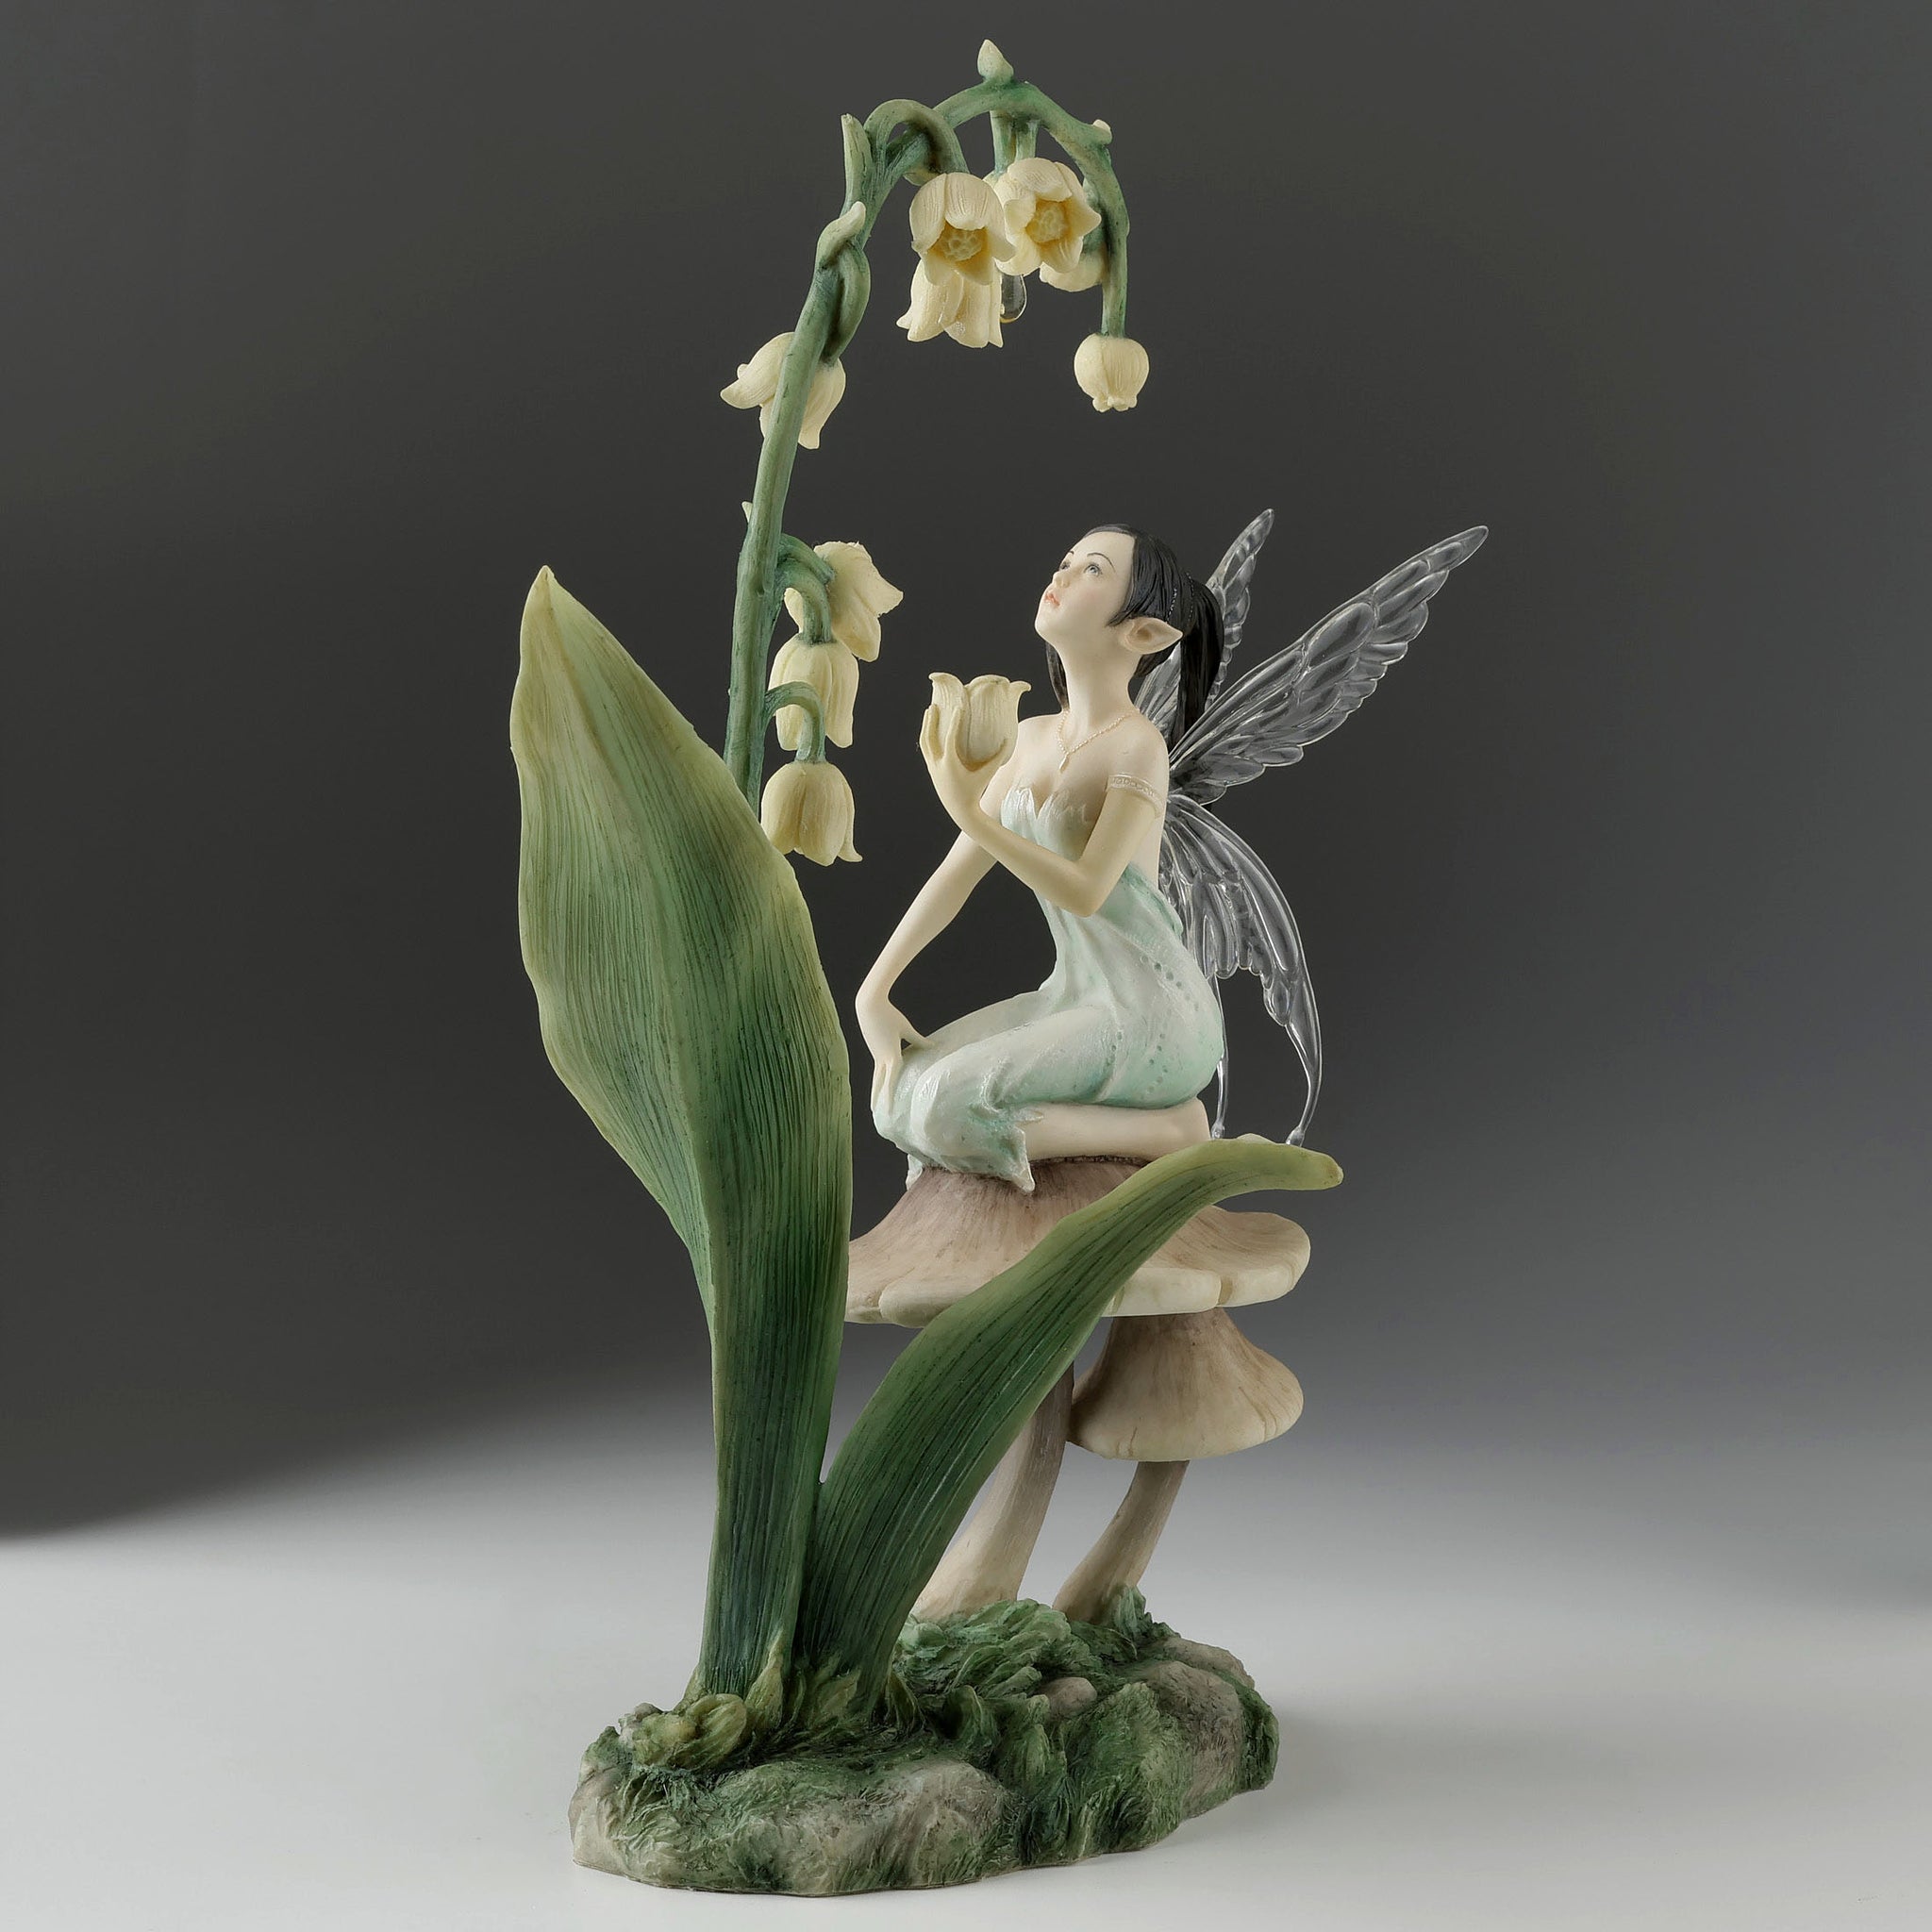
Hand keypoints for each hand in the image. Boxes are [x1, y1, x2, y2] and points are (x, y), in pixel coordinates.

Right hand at [856, 987, 927, 1107]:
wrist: (869, 1005)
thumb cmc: (890, 1015)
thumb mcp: (906, 1028)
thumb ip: (918, 1040)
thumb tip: (933, 1047)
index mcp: (891, 1055)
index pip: (891, 1080)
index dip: (890, 1097)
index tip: (889, 1109)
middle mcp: (881, 1057)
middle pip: (878, 1082)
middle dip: (876, 1098)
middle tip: (874, 1112)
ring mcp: (875, 1053)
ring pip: (876, 1075)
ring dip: (876, 1088)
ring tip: (875, 1101)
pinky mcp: (873, 1048)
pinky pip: (878, 1065)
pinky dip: (879, 1075)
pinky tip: (882, 1078)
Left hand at [920, 705, 993, 831]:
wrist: (960, 809)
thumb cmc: (975, 790)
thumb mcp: (987, 774)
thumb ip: (998, 757)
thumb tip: (1008, 739)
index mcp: (950, 764)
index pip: (950, 738)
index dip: (954, 722)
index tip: (957, 708)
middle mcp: (938, 765)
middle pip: (929, 737)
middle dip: (930, 720)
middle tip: (934, 705)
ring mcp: (932, 767)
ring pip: (924, 742)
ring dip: (926, 726)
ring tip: (929, 711)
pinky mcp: (931, 769)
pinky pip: (926, 748)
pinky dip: (927, 735)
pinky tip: (930, 727)